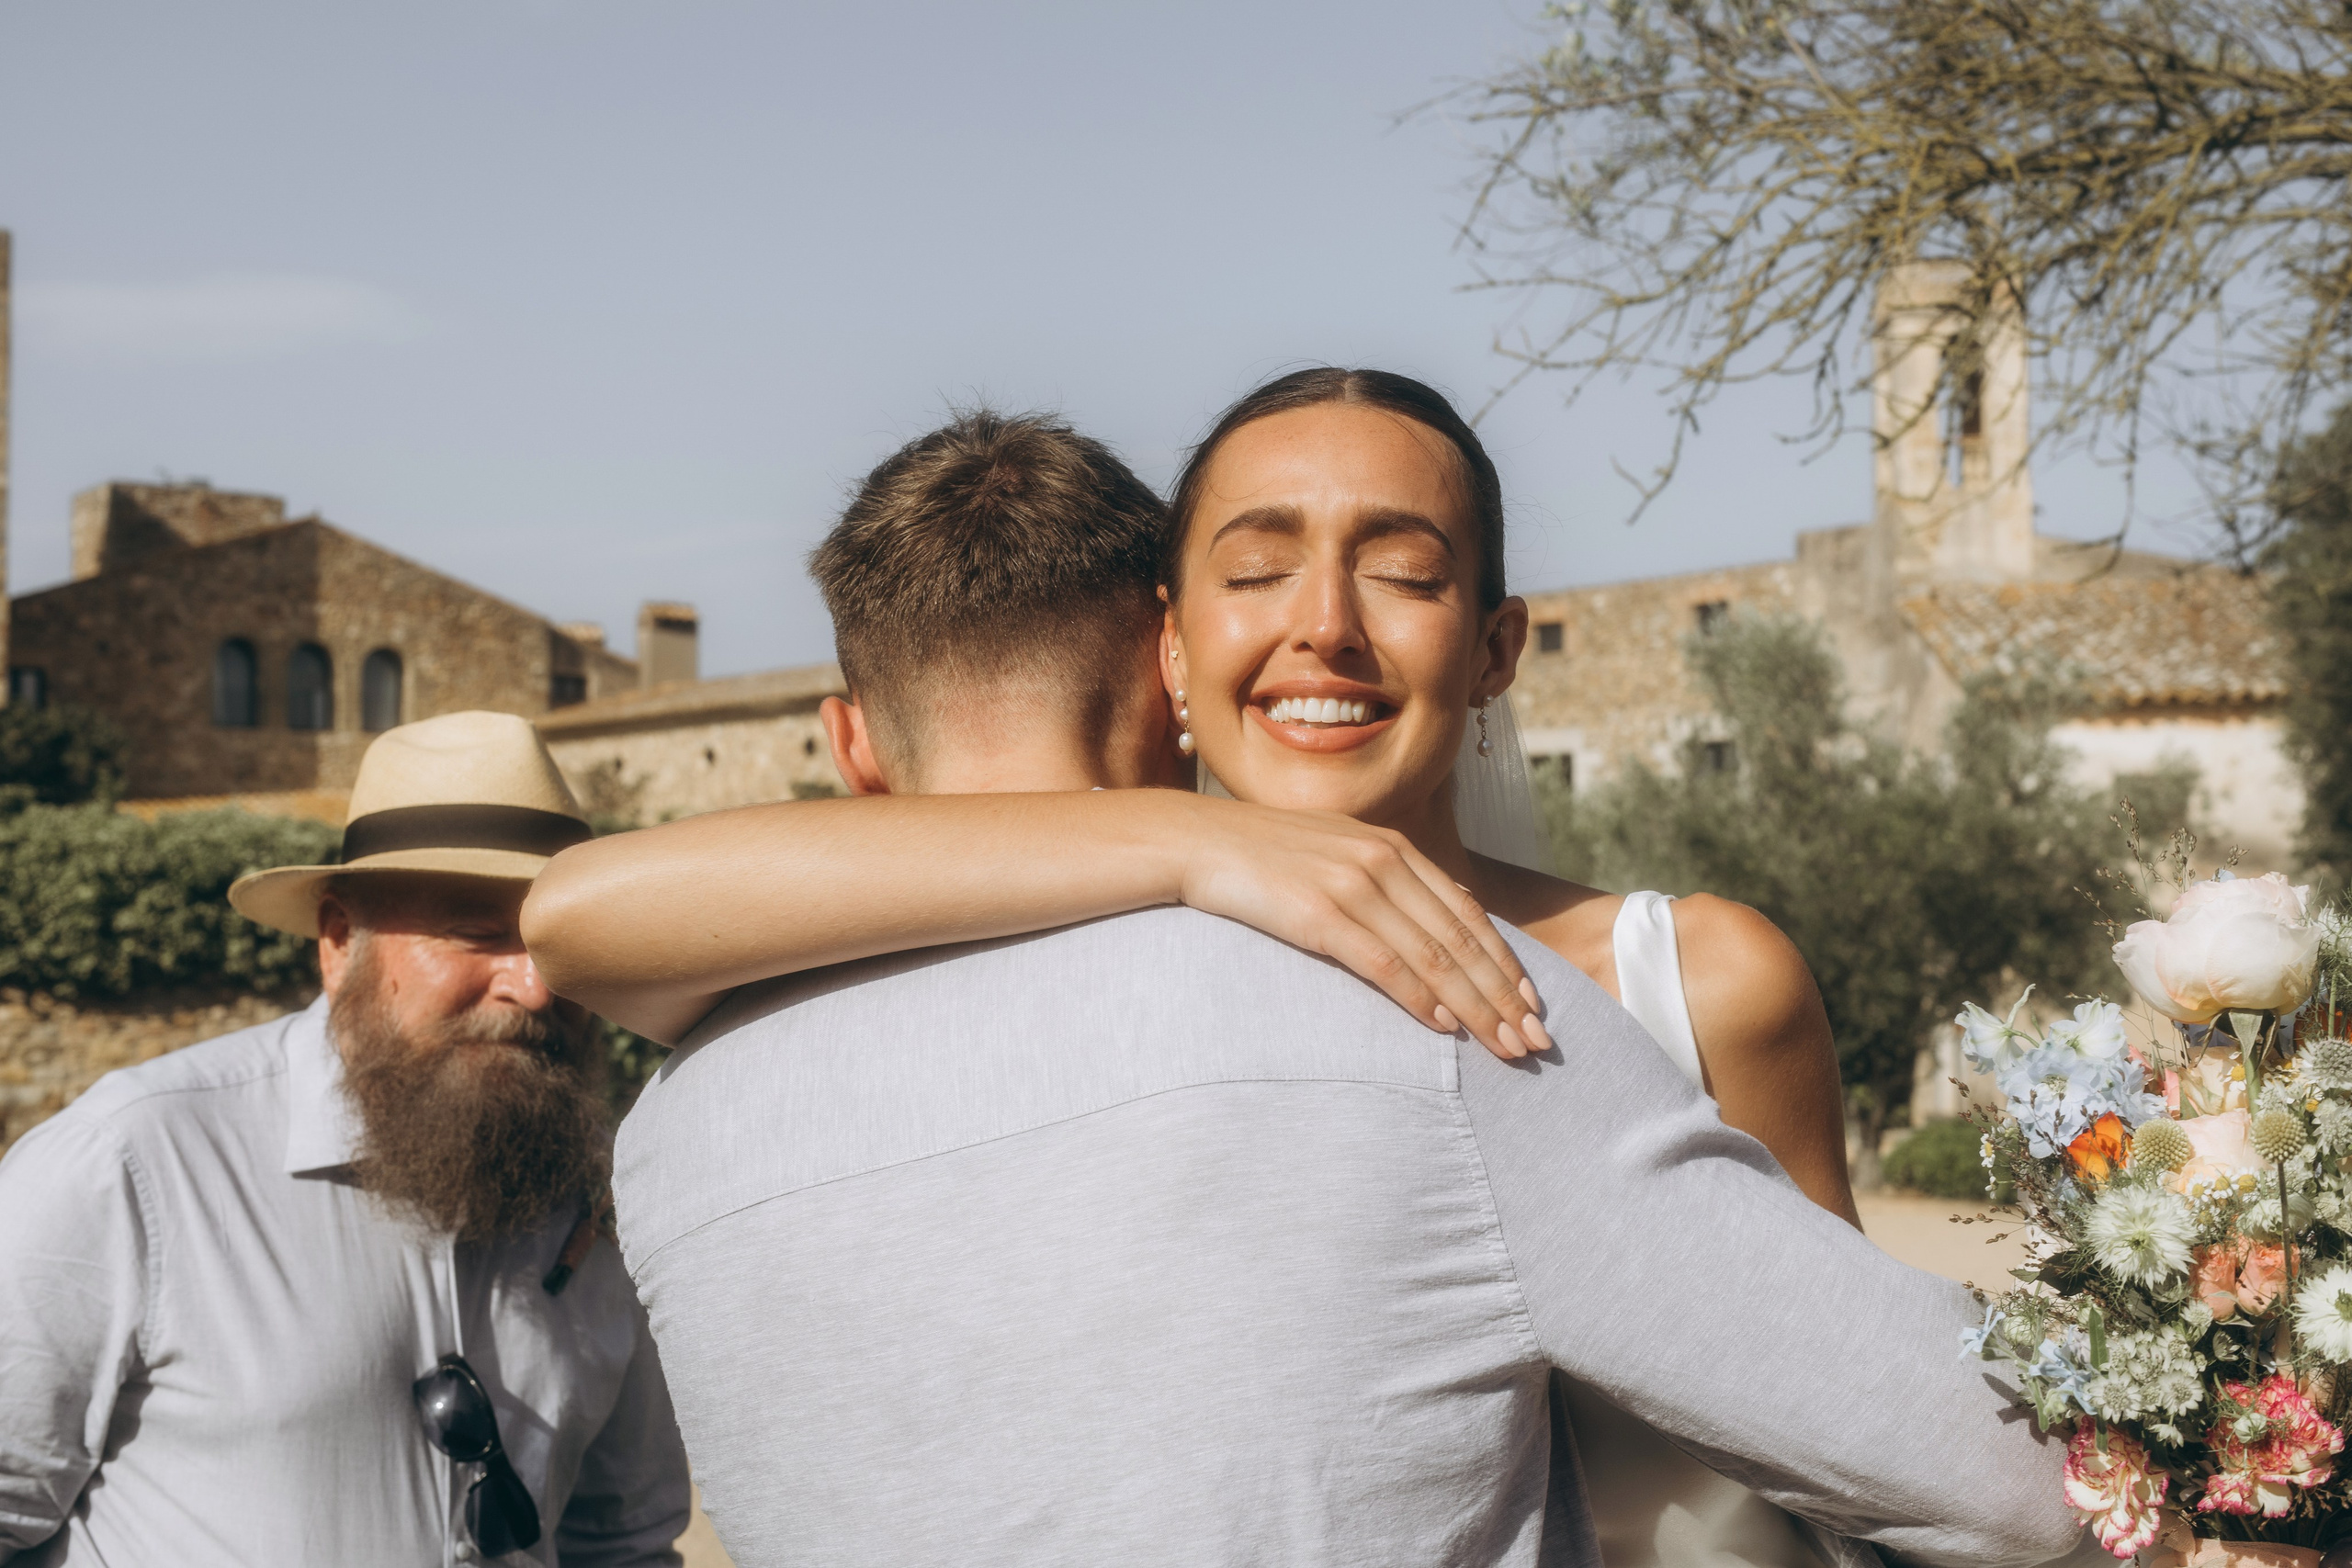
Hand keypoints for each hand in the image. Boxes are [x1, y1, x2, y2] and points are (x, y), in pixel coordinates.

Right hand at [1172, 797, 1551, 1060]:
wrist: (1199, 840)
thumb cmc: (1265, 855)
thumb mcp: (1339, 850)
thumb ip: (1390, 877)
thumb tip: (1442, 913)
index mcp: (1394, 847)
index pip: (1469, 913)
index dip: (1505, 963)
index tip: (1532, 1005)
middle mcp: (1384, 862)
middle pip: (1462, 940)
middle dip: (1504, 996)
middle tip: (1537, 1041)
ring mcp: (1353, 886)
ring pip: (1434, 957)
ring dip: (1475, 1008)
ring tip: (1505, 1047)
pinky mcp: (1319, 914)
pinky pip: (1384, 964)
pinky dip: (1420, 998)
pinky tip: (1443, 1026)